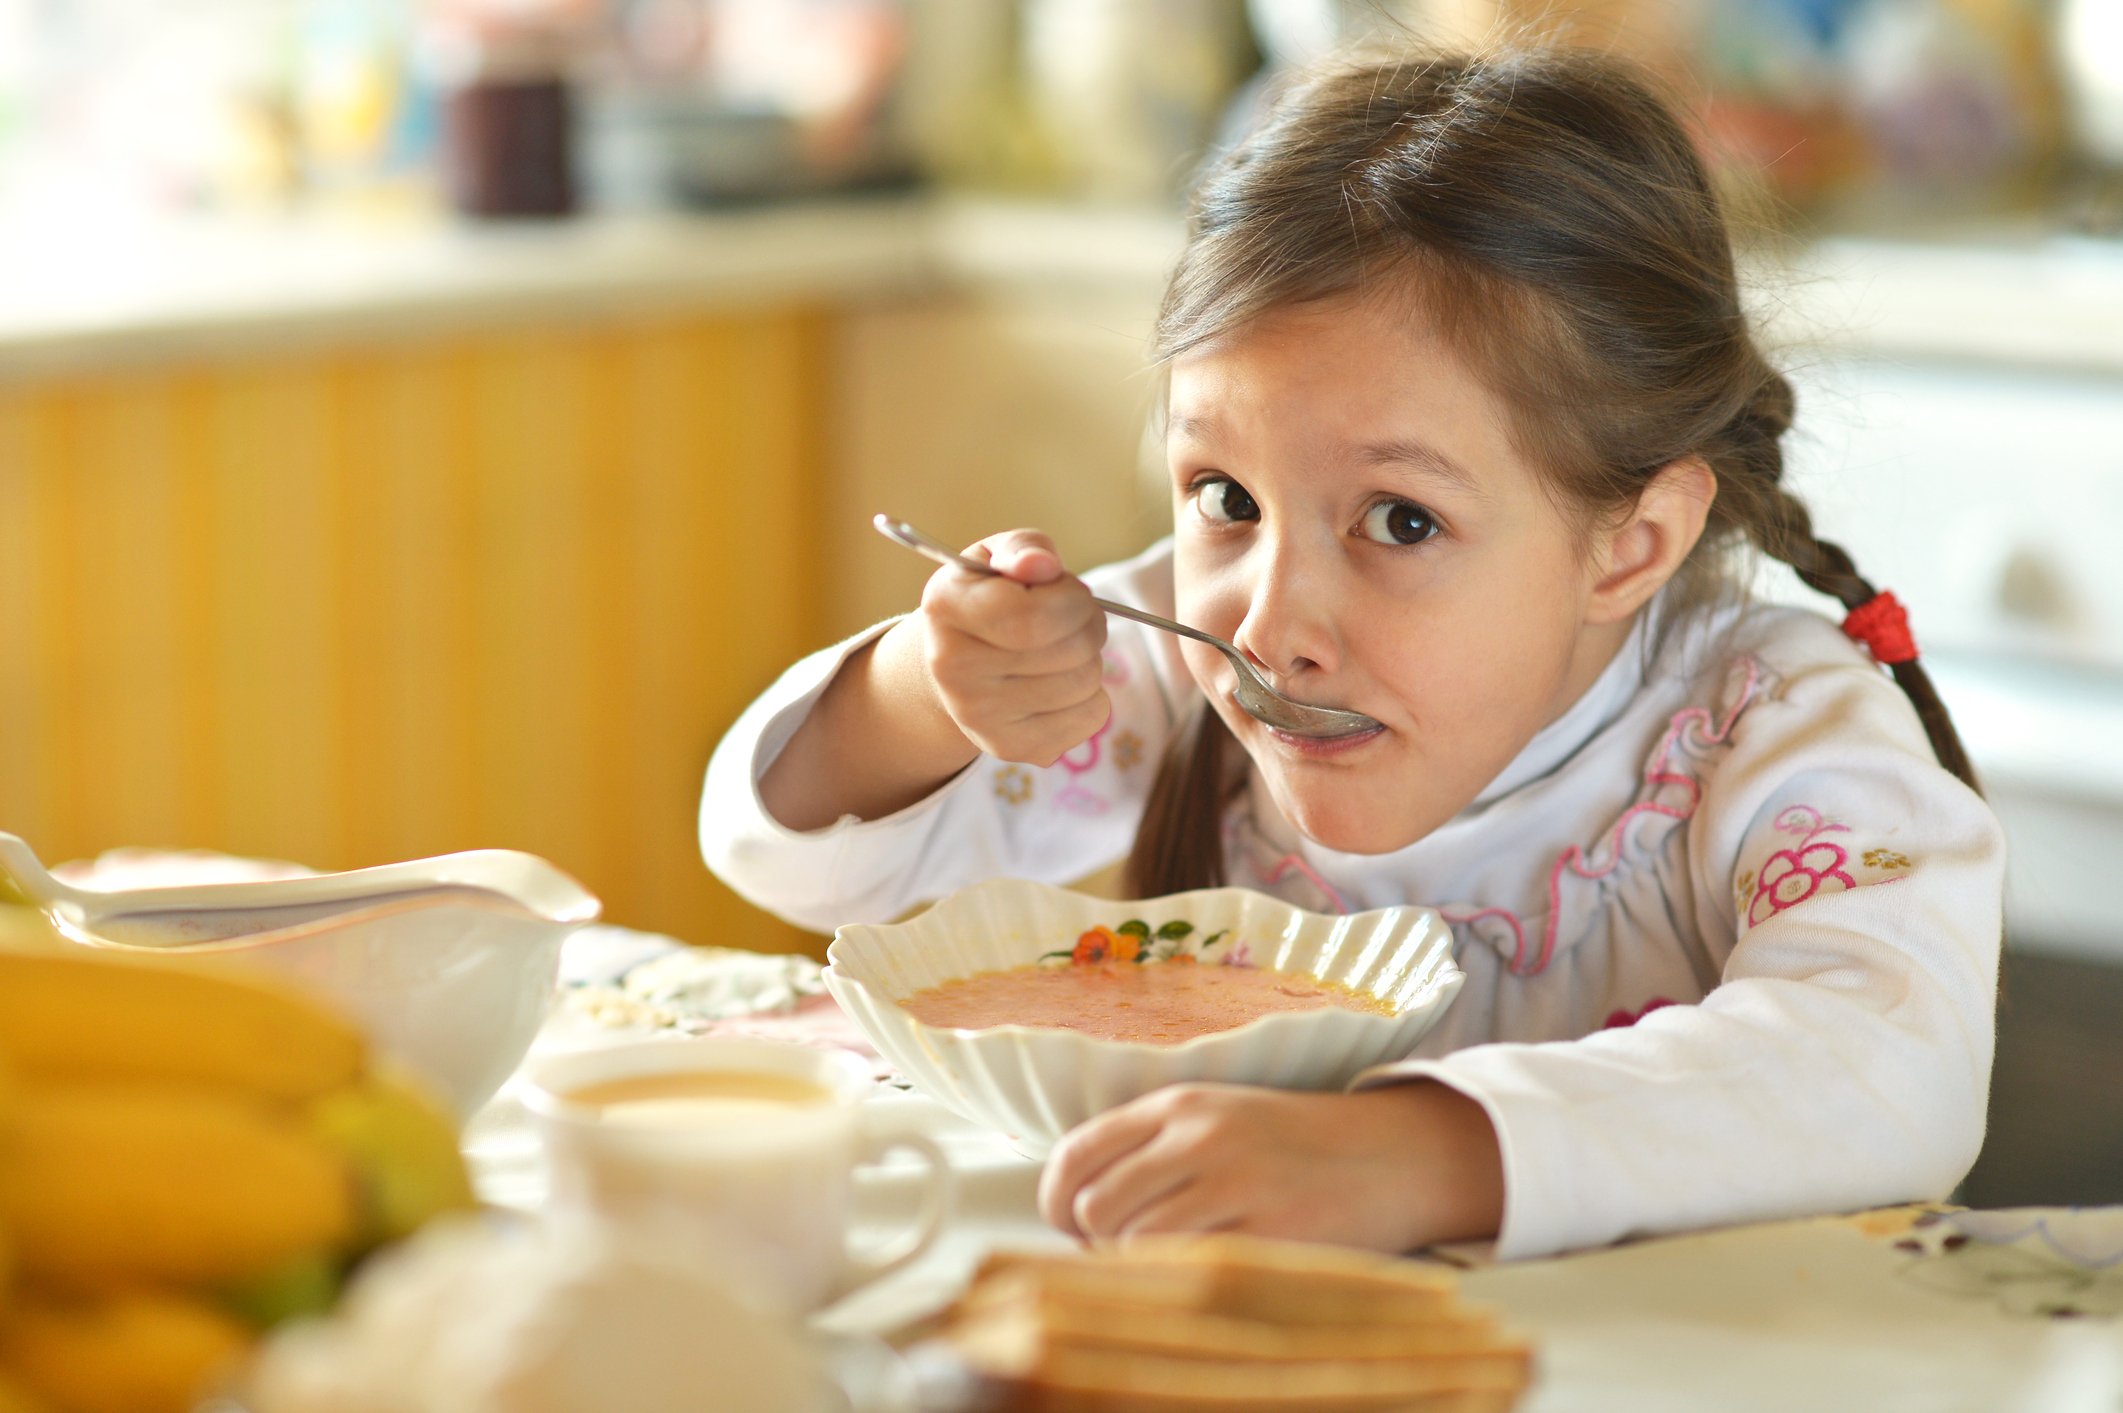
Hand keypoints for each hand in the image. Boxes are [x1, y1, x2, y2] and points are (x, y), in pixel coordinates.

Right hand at [912, 529, 1109, 768]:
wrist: (957, 661)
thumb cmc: (989, 597)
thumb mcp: (998, 557)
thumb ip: (1023, 549)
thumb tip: (1042, 566)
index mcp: (945, 607)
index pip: (1034, 618)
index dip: (1073, 600)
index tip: (1069, 591)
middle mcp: (952, 668)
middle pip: (1071, 651)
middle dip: (1089, 624)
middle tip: (1069, 618)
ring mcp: (979, 717)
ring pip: (1087, 683)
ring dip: (1090, 658)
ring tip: (1060, 649)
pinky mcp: (1010, 748)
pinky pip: (1092, 717)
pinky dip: (1091, 696)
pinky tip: (1058, 683)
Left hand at [1037, 1081, 1504, 1253]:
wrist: (1389, 1155)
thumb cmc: (1288, 1145)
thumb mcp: (1213, 1117)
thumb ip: (1147, 1148)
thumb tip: (1073, 1211)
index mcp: (1178, 1105)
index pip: (1076, 1153)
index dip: (1057, 1201)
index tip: (1071, 1227)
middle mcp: (1202, 1138)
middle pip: (1096, 1209)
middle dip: (1098, 1245)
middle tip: (1125, 1255)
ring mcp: (1240, 1185)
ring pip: (1138, 1246)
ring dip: (1140, 1270)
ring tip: (1170, 1265)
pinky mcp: (1275, 1233)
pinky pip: (1194, 1272)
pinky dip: (1184, 1285)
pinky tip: (1205, 1276)